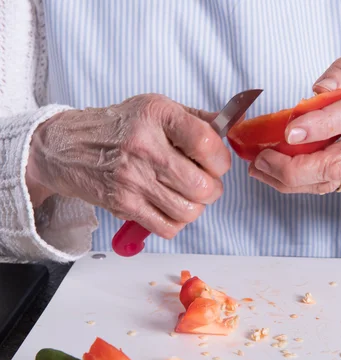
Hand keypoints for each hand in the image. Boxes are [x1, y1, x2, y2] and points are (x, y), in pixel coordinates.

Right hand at [26, 94, 229, 238]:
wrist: (67, 147)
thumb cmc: (118, 127)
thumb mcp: (156, 108)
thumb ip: (196, 118)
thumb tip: (230, 127)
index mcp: (158, 116)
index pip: (205, 142)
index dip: (221, 159)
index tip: (217, 162)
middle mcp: (144, 147)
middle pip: (202, 185)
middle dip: (212, 189)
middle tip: (205, 182)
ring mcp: (133, 178)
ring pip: (189, 211)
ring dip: (196, 208)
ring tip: (187, 195)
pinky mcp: (123, 204)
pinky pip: (167, 227)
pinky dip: (176, 223)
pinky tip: (170, 208)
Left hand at [249, 36, 340, 199]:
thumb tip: (319, 90)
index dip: (323, 126)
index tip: (291, 129)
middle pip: (340, 163)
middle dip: (296, 167)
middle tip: (264, 156)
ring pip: (333, 181)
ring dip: (292, 180)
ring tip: (260, 168)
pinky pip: (331, 184)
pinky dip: (299, 182)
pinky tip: (275, 172)